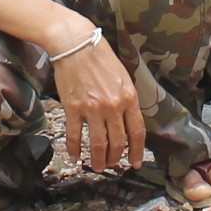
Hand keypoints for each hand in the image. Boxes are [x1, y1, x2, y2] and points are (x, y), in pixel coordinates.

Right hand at [48, 28, 143, 171]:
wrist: (77, 44)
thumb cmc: (101, 58)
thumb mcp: (123, 77)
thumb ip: (127, 99)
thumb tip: (127, 120)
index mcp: (129, 98)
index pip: (137, 132)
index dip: (137, 151)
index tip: (135, 162)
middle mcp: (113, 107)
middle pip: (118, 142)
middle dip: (116, 158)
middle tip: (112, 165)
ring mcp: (93, 109)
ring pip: (98, 144)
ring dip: (98, 159)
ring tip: (97, 166)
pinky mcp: (74, 108)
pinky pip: (75, 135)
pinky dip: (75, 149)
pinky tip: (76, 156)